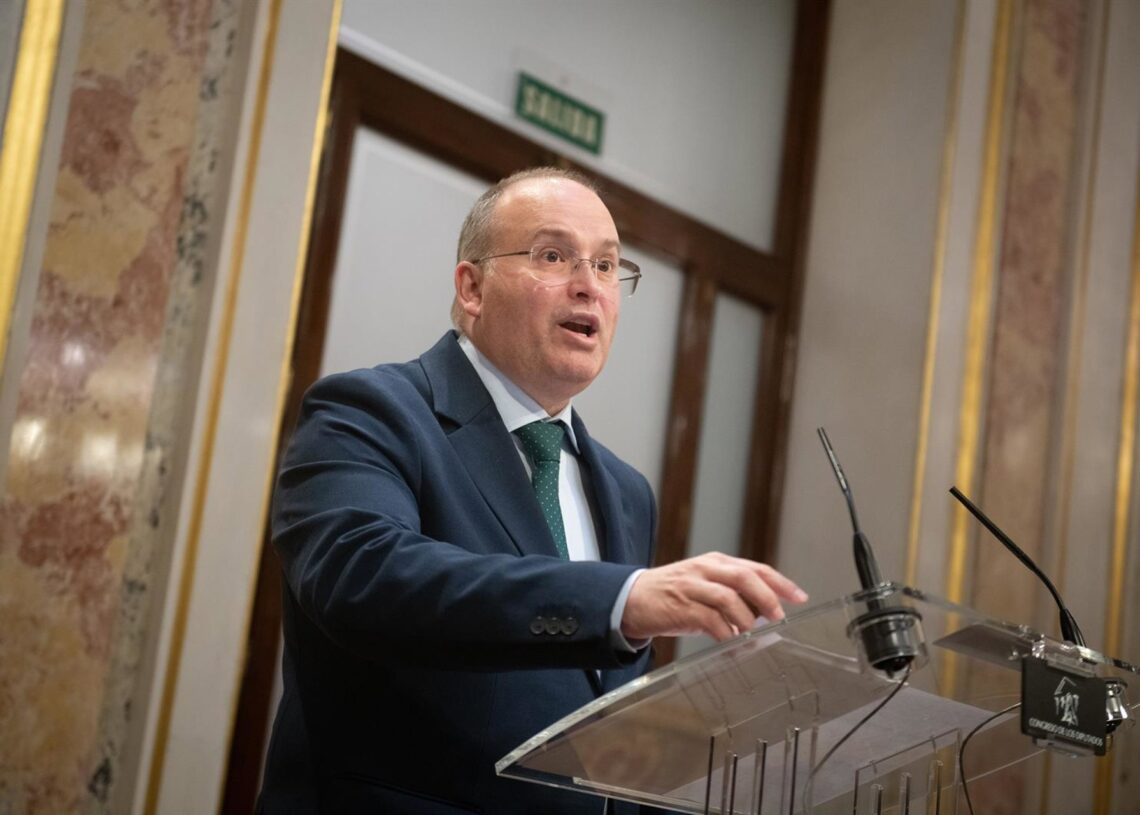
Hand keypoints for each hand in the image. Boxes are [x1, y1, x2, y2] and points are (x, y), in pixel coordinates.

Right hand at [621, 552, 807, 641]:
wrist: (632, 599)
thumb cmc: (673, 595)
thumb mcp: (705, 586)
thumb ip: (733, 595)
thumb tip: (764, 614)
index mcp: (716, 562)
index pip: (756, 568)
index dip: (780, 583)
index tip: (800, 597)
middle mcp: (706, 569)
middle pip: (744, 577)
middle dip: (767, 598)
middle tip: (779, 617)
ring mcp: (692, 586)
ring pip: (728, 597)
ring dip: (745, 618)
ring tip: (752, 633)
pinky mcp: (680, 606)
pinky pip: (710, 620)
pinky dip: (725, 634)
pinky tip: (730, 642)